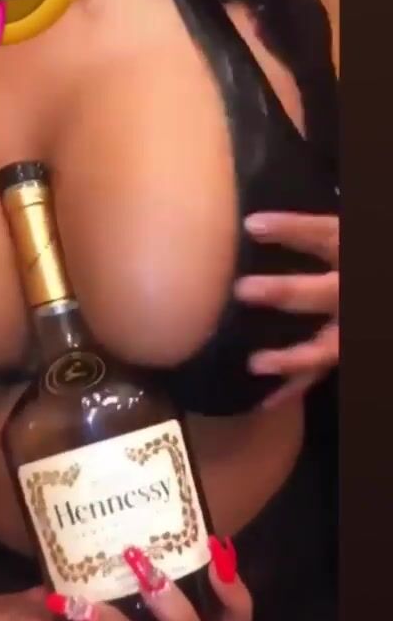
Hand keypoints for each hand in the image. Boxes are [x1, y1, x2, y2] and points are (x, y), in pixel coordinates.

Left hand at [236, 212, 338, 407]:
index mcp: (350, 251)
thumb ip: (311, 232)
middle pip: (322, 293)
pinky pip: (319, 374)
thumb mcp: (341, 237)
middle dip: (285, 293)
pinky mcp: (343, 352)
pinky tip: (263, 402)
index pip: (323, 235)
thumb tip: (253, 219)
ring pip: (325, 347)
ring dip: (290, 358)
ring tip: (255, 364)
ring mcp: (351, 329)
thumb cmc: (349, 259)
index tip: (251, 225)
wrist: (378, 291)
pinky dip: (291, 389)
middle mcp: (352, 291)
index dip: (291, 229)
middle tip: (242, 290)